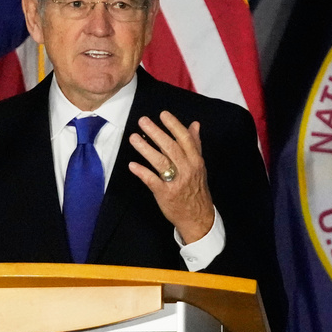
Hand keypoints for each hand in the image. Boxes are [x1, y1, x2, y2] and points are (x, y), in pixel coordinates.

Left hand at [128, 111, 214, 242]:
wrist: (198, 217)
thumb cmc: (196, 188)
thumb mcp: (199, 165)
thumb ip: (195, 144)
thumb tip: (194, 124)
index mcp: (195, 161)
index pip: (185, 139)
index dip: (174, 125)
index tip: (162, 114)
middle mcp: (187, 169)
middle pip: (171, 147)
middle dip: (156, 132)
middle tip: (143, 121)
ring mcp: (176, 182)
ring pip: (160, 162)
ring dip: (145, 148)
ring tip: (133, 137)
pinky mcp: (165, 194)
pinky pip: (153, 181)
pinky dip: (142, 172)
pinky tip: (132, 164)